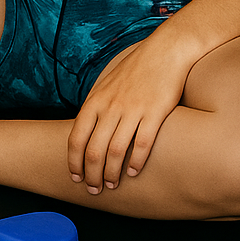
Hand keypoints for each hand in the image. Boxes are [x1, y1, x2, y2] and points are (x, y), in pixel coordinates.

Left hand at [67, 35, 193, 192]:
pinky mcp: (154, 113)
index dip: (74, 160)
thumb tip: (86, 126)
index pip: (76, 136)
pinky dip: (136, 162)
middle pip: (94, 149)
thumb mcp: (107, 83)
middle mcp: (111, 106)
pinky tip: (133, 172)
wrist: (165, 51)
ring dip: (111, 172)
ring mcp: (132, 109)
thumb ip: (96, 104)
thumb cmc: (135, 68)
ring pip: (116, 151)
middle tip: (93, 189)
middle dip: (91, 173)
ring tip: (111, 184)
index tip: (74, 176)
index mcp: (96, 99)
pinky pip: (142, 144)